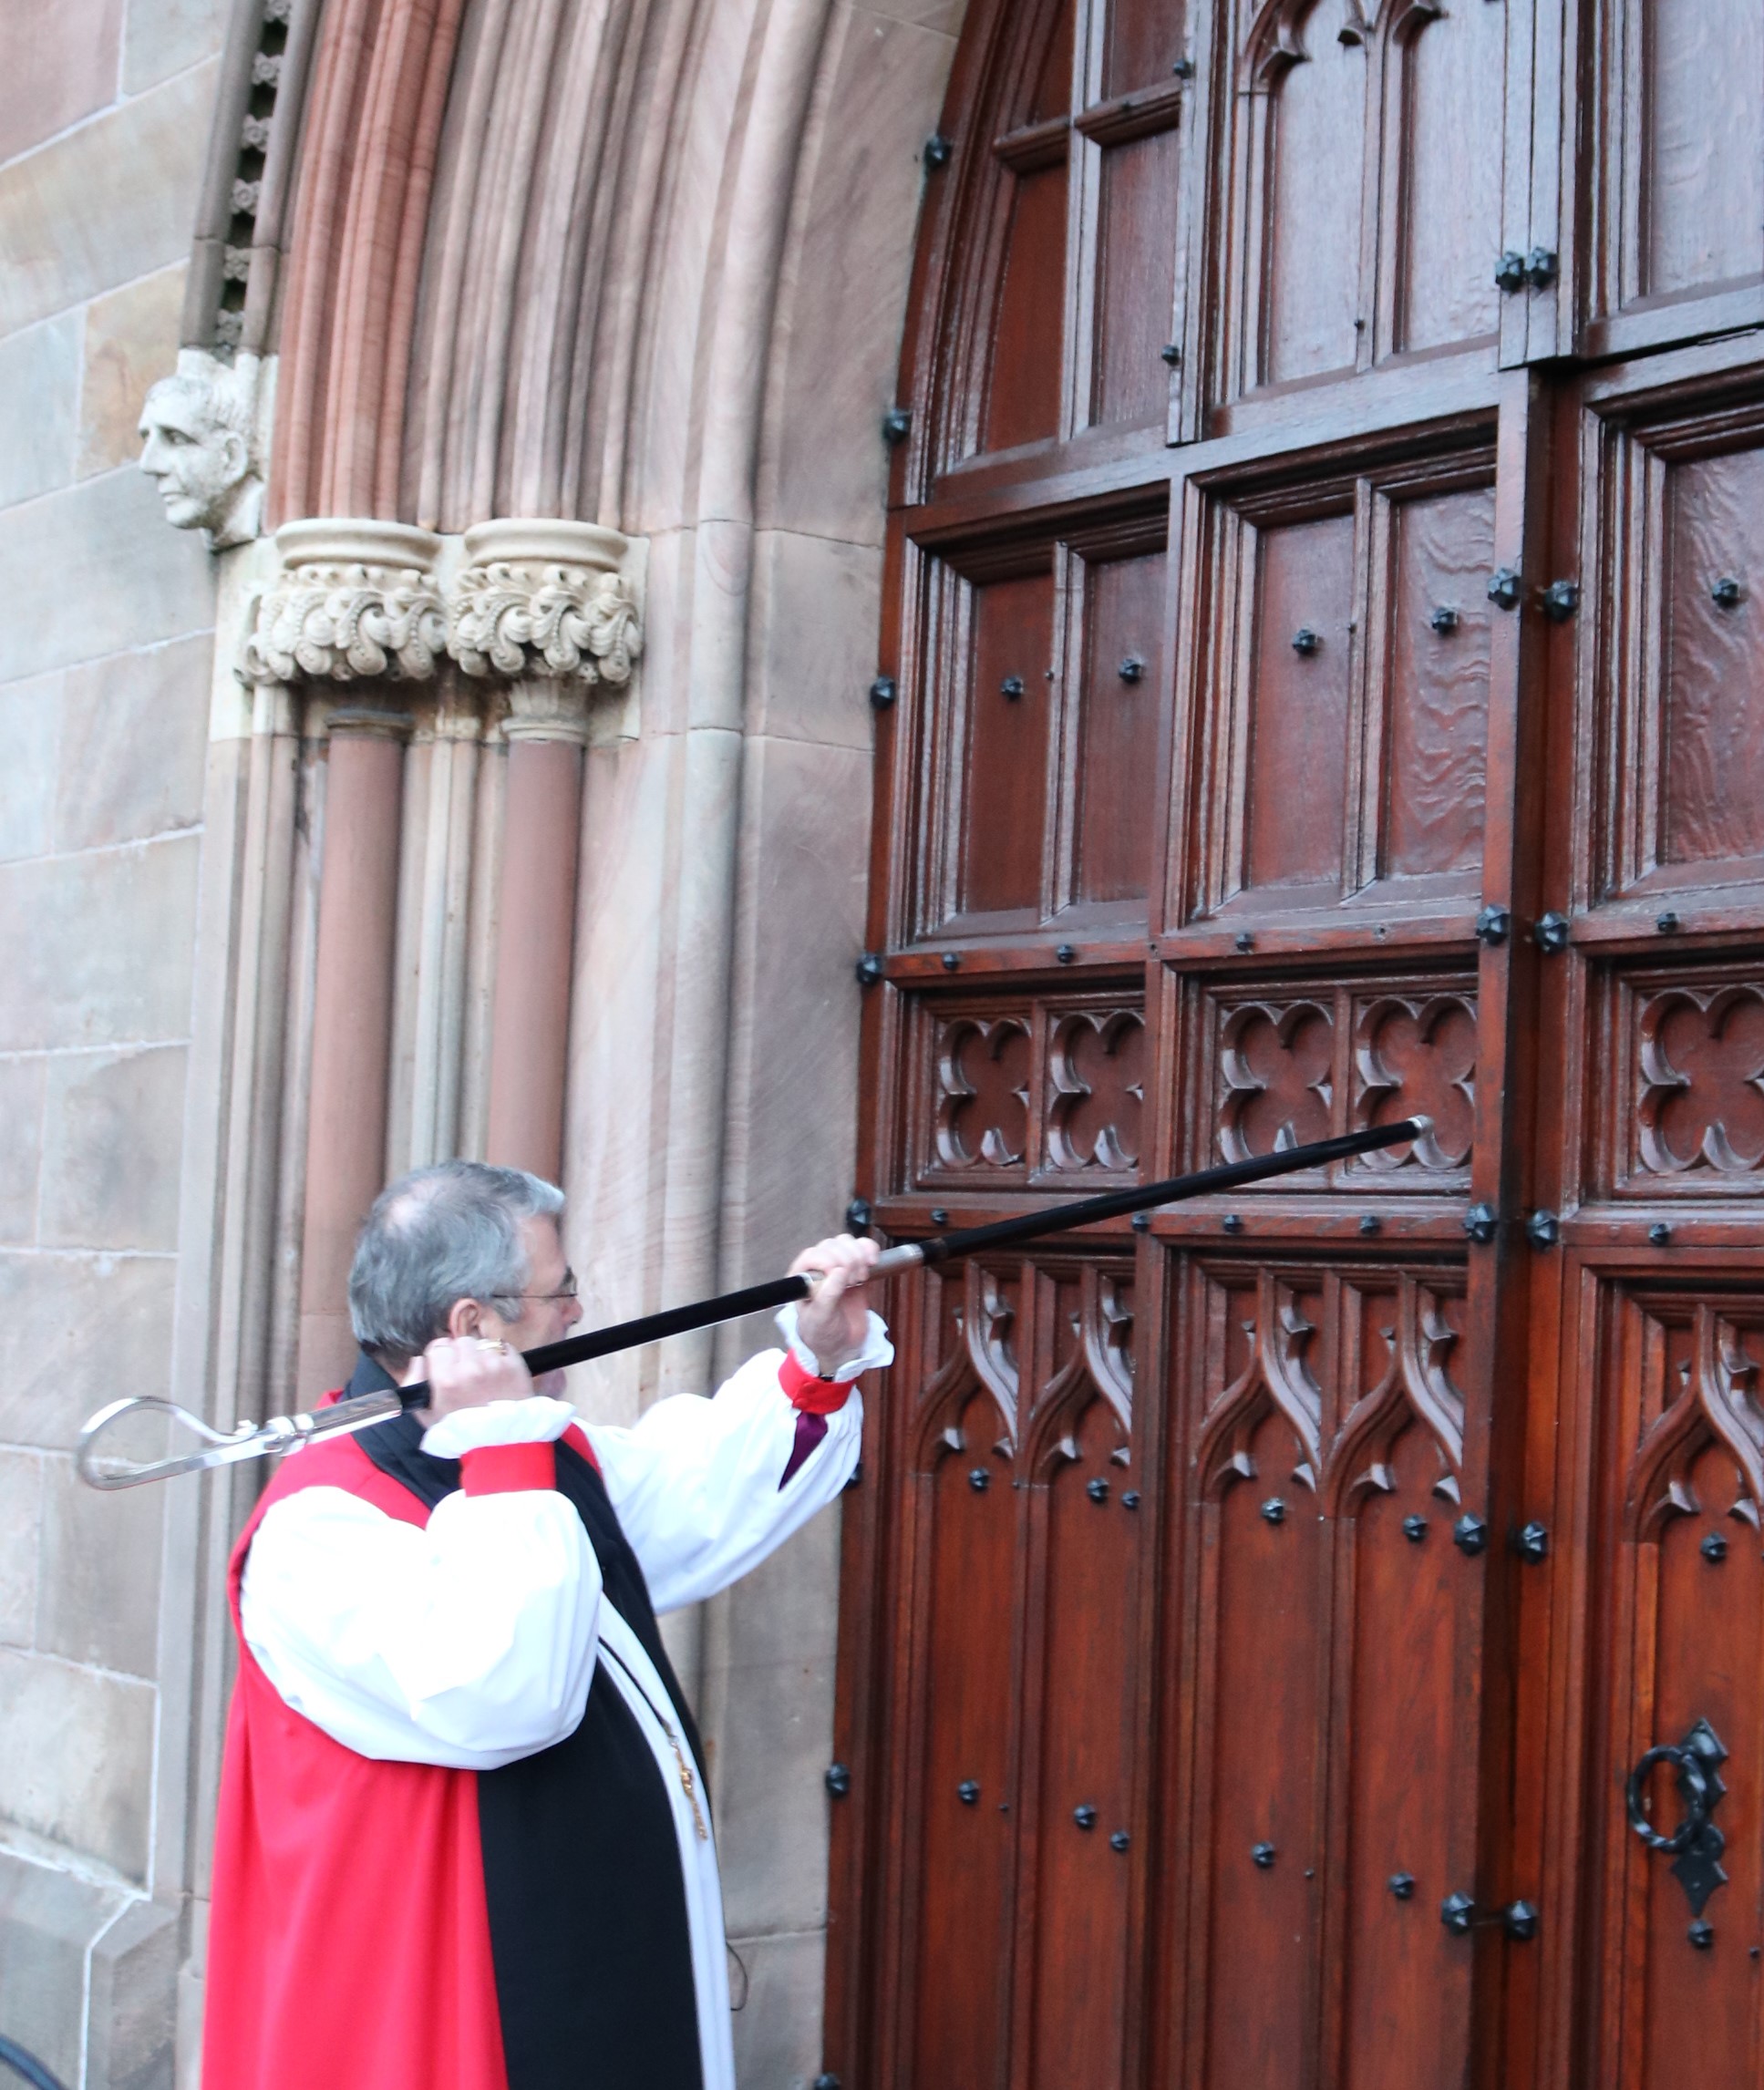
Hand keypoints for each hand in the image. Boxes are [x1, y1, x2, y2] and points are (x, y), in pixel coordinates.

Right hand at [413, 1333, 534, 1424]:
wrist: (499, 1444)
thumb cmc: (459, 1431)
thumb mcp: (426, 1414)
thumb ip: (414, 1383)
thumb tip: (419, 1359)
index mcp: (447, 1380)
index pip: (439, 1346)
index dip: (440, 1356)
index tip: (445, 1365)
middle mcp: (471, 1369)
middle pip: (462, 1342)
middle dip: (462, 1354)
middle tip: (465, 1372)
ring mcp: (496, 1366)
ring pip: (483, 1344)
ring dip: (482, 1355)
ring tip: (483, 1375)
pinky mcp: (516, 1366)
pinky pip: (504, 1347)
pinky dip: (501, 1356)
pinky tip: (498, 1374)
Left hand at [789, 1234, 880, 1377]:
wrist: (841, 1346)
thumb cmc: (823, 1334)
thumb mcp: (821, 1319)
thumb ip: (827, 1296)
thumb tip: (839, 1271)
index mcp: (801, 1278)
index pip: (813, 1254)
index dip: (830, 1261)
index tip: (842, 1279)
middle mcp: (817, 1268)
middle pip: (832, 1245)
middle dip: (847, 1260)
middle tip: (853, 1282)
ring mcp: (837, 1266)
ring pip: (847, 1243)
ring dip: (858, 1255)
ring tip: (861, 1277)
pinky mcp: (855, 1268)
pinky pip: (862, 1247)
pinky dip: (870, 1249)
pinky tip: (872, 1262)